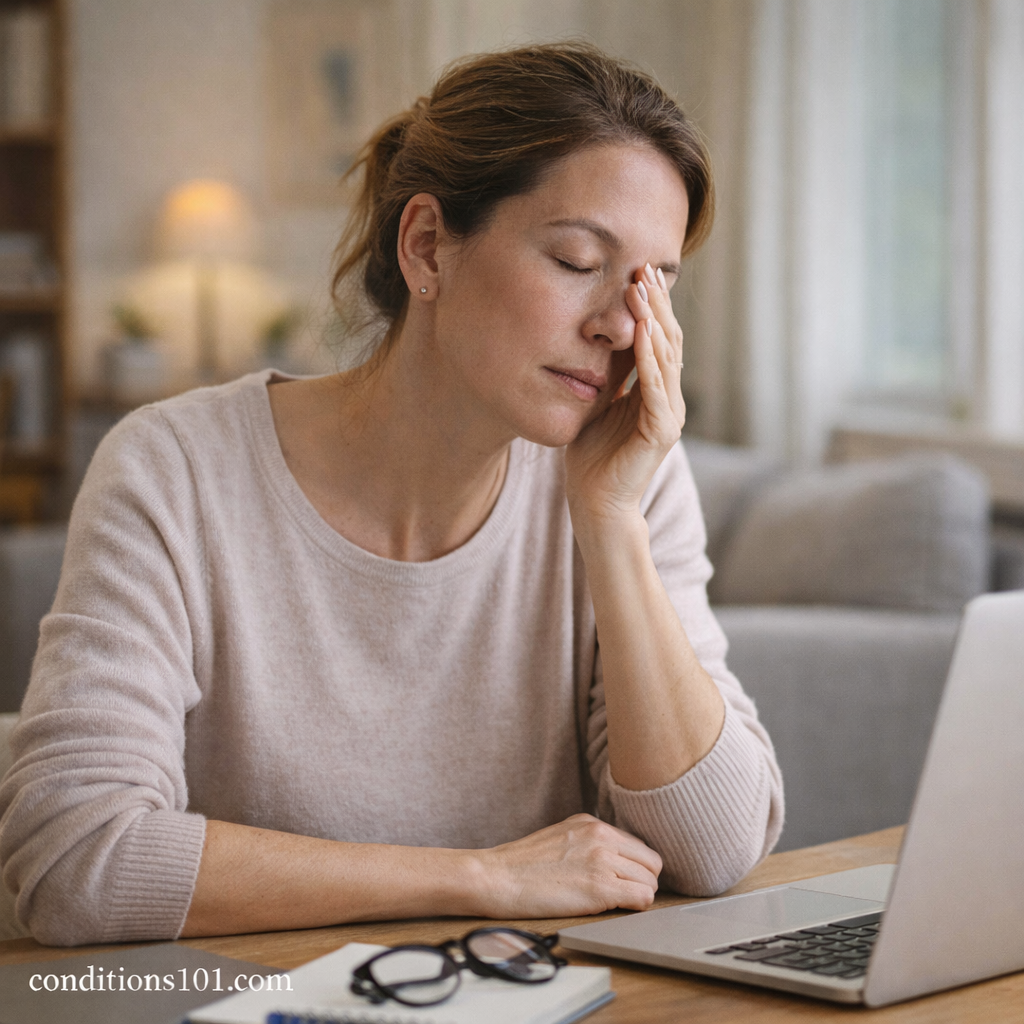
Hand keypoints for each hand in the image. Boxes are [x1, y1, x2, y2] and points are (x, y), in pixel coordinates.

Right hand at [470, 813, 661, 917]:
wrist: (497, 877)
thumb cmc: (521, 864)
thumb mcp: (560, 836)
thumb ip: (588, 841)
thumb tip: (613, 859)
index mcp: (592, 823)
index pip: (638, 846)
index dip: (635, 868)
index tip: (625, 881)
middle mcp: (602, 835)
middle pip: (651, 862)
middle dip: (642, 881)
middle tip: (624, 896)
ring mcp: (602, 860)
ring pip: (650, 882)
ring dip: (639, 896)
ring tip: (615, 904)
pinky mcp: (600, 887)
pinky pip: (643, 898)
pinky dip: (636, 907)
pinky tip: (615, 910)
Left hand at [566, 263, 684, 523]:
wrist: (595, 502)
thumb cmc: (592, 456)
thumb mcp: (597, 402)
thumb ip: (608, 373)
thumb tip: (603, 336)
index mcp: (656, 392)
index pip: (658, 340)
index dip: (651, 307)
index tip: (637, 273)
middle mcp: (670, 399)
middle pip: (668, 341)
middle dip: (656, 304)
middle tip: (643, 268)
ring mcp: (669, 414)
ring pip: (665, 357)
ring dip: (653, 320)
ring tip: (641, 288)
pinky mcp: (661, 430)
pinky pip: (655, 386)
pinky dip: (649, 356)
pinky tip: (641, 330)